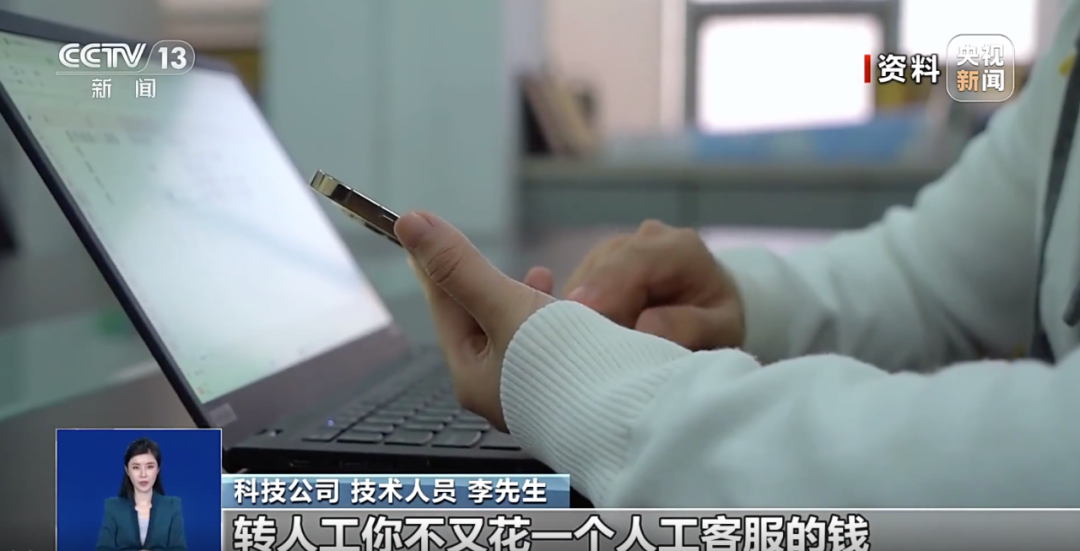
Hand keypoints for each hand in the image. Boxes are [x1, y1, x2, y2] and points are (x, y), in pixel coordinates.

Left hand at [395, 211, 552, 430]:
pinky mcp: (563, 393)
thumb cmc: (560, 368)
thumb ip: (461, 266)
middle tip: (475, 250)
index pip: (444, 307)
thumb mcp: (505, 307)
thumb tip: (410, 224)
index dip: (435, 265)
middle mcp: (494, 390)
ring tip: (538, 273)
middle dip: (481, 283)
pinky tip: (570, 306)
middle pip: (478, 322)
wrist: (622, 417)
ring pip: (515, 334)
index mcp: (470, 374)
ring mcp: (529, 395)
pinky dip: (550, 320)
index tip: (424, 232)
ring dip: (521, 298)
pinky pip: (545, 348)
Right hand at [529, 220, 744, 350]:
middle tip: (595, 350)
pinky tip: (594, 335)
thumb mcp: (722, 329)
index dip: (606, 284)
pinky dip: (580, 313)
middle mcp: (645, 238)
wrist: (710, 305)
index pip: (635, 259)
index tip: (583, 311)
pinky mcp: (597, 264)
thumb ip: (692, 326)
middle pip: (603, 268)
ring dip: (585, 314)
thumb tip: (646, 325)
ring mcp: (617, 248)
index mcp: (681, 248)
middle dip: (593, 308)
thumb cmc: (717, 320)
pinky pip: (577, 288)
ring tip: (604, 348)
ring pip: (584, 278)